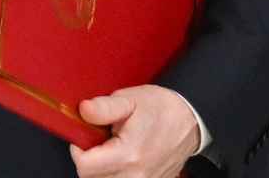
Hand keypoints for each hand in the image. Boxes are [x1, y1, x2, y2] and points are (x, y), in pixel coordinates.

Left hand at [70, 85, 200, 177]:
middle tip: (98, 141)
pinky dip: (116, 174)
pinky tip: (121, 159)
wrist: (190, 120)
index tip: (83, 138)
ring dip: (101, 169)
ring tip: (110, 150)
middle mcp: (137, 174)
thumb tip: (83, 110)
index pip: (85, 167)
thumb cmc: (161, 109)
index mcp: (129, 154)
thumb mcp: (130, 99)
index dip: (78, 151)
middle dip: (89, 161)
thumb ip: (104, 107)